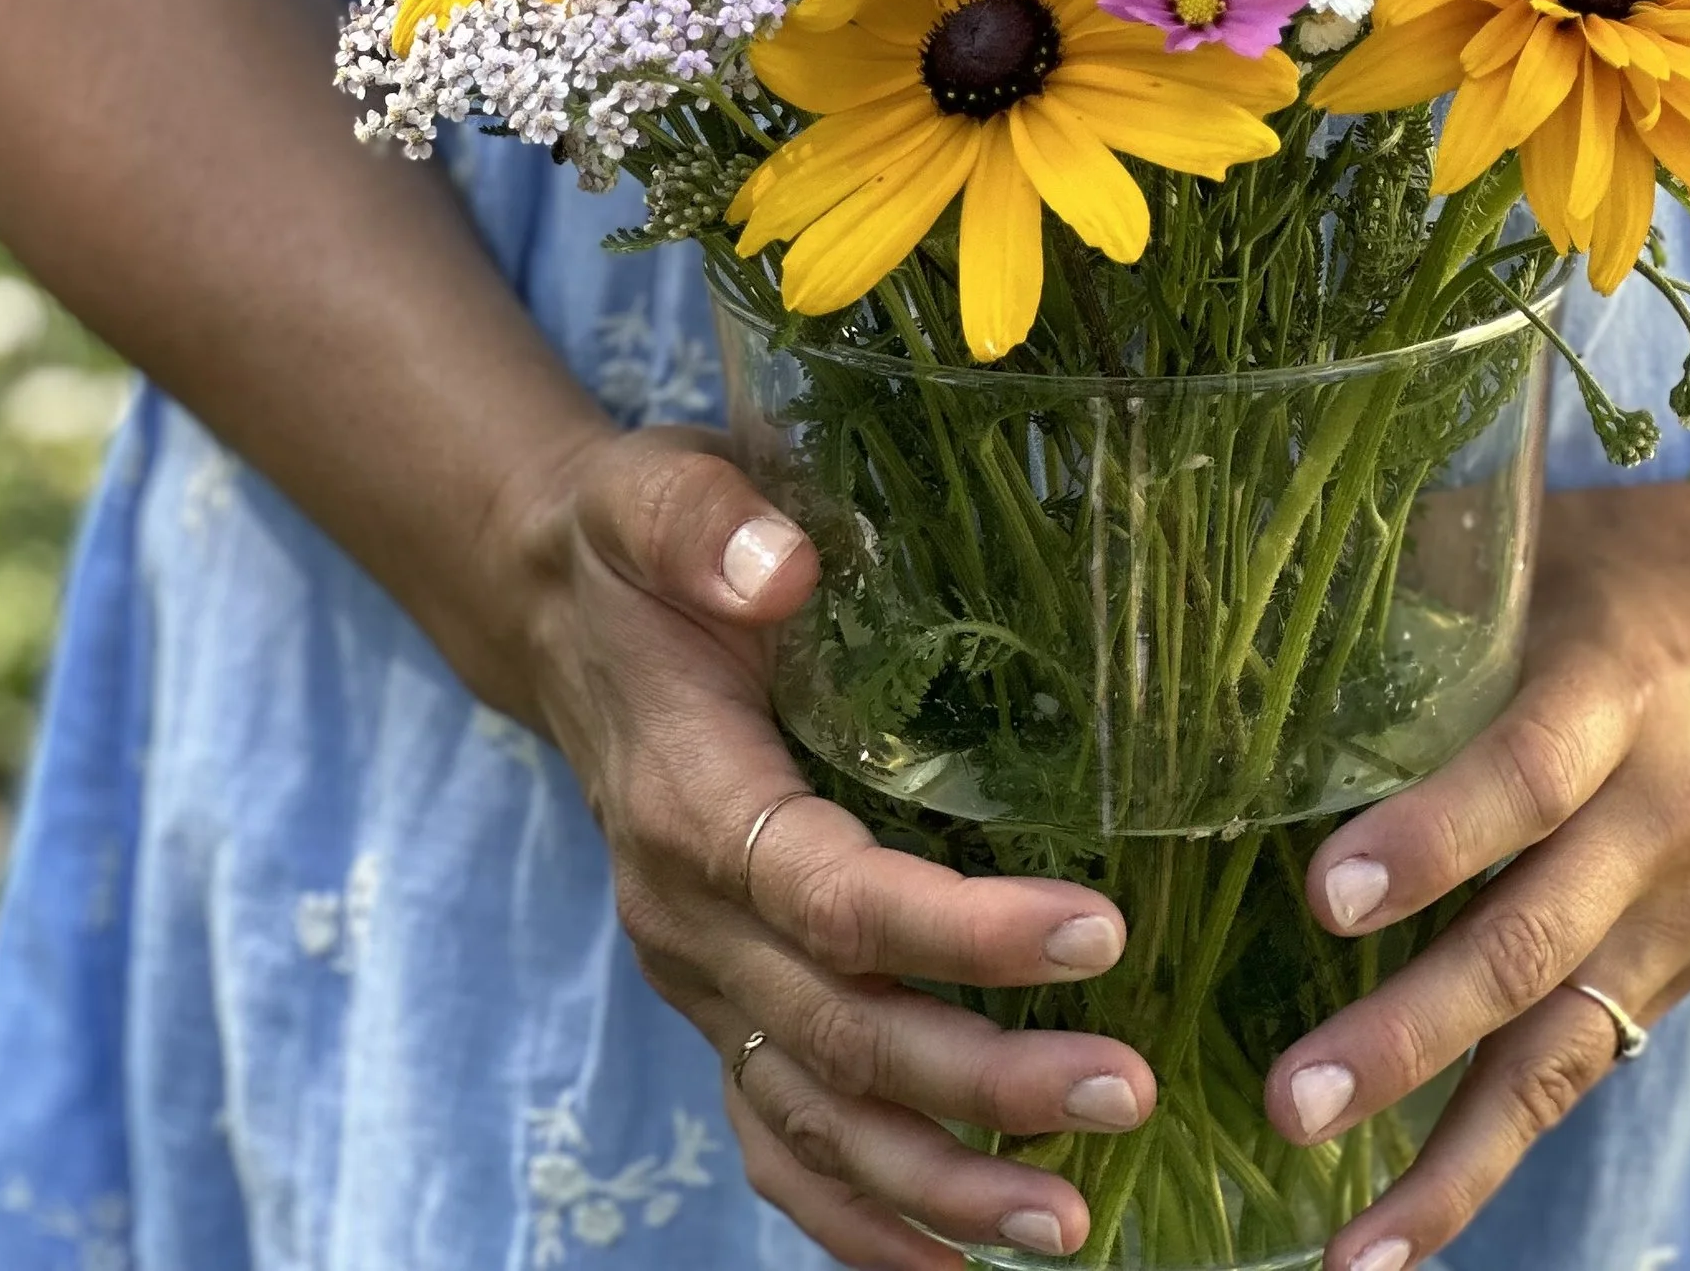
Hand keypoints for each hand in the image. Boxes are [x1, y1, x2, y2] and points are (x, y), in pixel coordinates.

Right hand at [494, 424, 1156, 1269]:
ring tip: (1074, 1219)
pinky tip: (957, 1262)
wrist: (560, 606)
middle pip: (842, 1037)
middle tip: (1128, 1091)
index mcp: (694, 805)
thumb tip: (787, 564)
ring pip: (815, 1120)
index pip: (834, 895)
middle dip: (986, 1082)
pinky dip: (861, 1218)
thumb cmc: (638, 546)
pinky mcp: (720, 1004)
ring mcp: (701, 979)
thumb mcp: (659, 496)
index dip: (960, 932)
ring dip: (940, 1185)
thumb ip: (710, 525)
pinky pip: (779, 1142)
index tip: (1098, 932)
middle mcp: (689, 920)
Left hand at [1264, 465, 1689, 1270]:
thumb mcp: (1560, 535)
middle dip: (1408, 1034)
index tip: (1326, 895)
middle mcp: (1654, 814)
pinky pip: (1586, 1068)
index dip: (1429, 838)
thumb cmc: (1677, 560)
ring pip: (1562, 1048)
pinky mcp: (1686, 963)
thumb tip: (1266, 578)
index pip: (1521, 776)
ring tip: (1347, 1251)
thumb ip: (1430, 565)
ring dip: (1451, 1152)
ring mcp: (1679, 906)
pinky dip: (1500, 1153)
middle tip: (1290, 1100)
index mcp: (1615, 688)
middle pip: (1530, 942)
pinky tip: (1410, 1223)